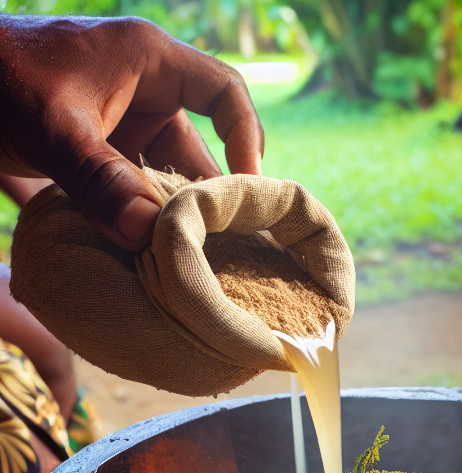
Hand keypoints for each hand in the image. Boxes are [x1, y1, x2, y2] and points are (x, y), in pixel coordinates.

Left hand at [0, 15, 263, 250]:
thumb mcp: (53, 129)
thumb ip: (100, 181)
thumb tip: (147, 236)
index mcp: (148, 62)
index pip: (225, 94)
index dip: (247, 140)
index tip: (250, 193)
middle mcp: (145, 95)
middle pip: (200, 152)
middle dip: (208, 201)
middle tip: (222, 250)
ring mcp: (122, 128)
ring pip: (167, 180)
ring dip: (171, 220)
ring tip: (187, 264)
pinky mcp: (101, 157)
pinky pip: (136, 194)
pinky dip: (141, 224)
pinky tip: (149, 259)